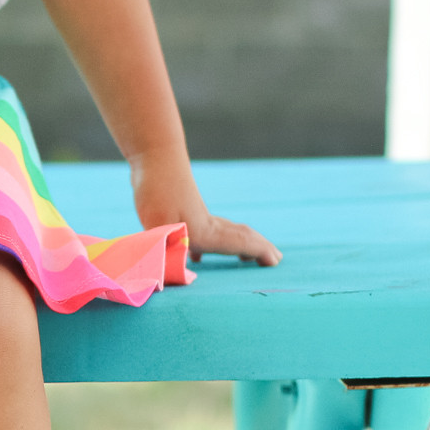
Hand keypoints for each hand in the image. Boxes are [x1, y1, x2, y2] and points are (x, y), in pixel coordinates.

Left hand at [132, 160, 280, 276]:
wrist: (154, 154)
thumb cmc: (155, 189)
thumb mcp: (156, 223)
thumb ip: (163, 251)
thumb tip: (165, 275)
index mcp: (203, 232)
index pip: (239, 243)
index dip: (258, 252)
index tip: (275, 261)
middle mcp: (205, 224)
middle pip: (239, 236)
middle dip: (257, 248)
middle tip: (275, 258)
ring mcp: (196, 215)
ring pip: (224, 233)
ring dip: (237, 246)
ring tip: (245, 259)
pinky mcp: (183, 209)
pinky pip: (205, 232)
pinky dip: (209, 246)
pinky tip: (196, 257)